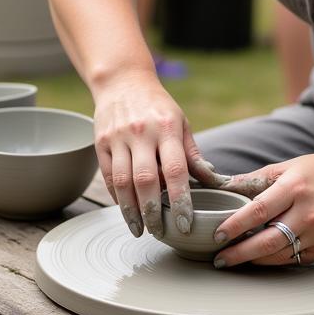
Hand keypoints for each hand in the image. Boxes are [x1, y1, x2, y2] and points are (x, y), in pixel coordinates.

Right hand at [93, 75, 220, 239]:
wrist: (122, 81)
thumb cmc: (157, 106)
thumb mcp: (181, 122)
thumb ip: (192, 154)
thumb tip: (213, 182)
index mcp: (167, 128)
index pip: (176, 170)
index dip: (181, 200)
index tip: (185, 223)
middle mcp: (141, 132)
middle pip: (145, 180)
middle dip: (153, 212)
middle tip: (160, 233)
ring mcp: (118, 137)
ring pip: (122, 182)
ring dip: (130, 211)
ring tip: (140, 229)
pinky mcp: (100, 142)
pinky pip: (108, 176)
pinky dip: (116, 197)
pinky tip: (126, 209)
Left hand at [210, 152, 313, 267]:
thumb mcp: (285, 167)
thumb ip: (255, 179)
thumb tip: (223, 185)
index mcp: (294, 188)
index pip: (259, 210)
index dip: (236, 225)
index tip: (218, 234)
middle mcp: (307, 213)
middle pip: (267, 241)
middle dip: (239, 253)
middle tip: (220, 258)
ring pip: (279, 255)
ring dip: (253, 259)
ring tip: (234, 258)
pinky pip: (293, 259)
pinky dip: (274, 260)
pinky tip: (260, 257)